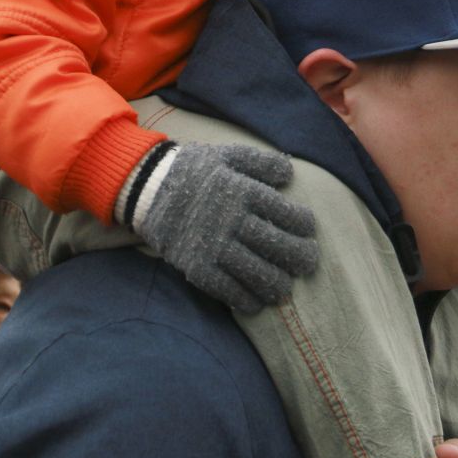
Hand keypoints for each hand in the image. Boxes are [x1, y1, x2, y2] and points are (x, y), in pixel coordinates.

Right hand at [125, 142, 318, 313]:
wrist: (148, 189)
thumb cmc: (193, 170)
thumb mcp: (227, 155)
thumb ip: (260, 163)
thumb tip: (290, 174)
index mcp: (243, 191)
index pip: (287, 214)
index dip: (304, 225)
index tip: (309, 231)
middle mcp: (233, 220)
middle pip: (278, 247)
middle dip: (301, 258)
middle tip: (307, 263)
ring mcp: (215, 246)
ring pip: (259, 273)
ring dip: (278, 285)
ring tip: (284, 287)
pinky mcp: (198, 267)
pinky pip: (229, 291)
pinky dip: (247, 300)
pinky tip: (256, 302)